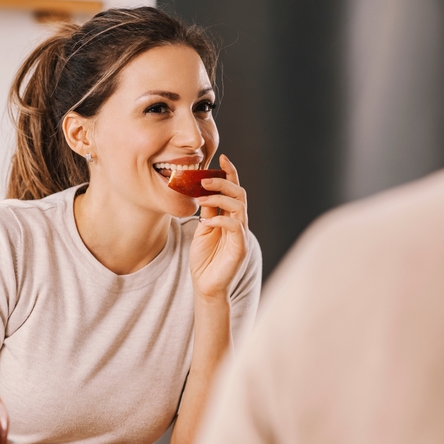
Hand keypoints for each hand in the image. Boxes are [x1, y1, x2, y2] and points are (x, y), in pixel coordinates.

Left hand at [189, 154, 248, 300]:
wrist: (206, 287)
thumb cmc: (205, 260)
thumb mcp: (203, 230)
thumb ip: (208, 212)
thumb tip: (204, 192)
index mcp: (231, 218)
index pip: (234, 191)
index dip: (230, 173)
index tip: (222, 157)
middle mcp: (239, 224)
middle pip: (239, 194)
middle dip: (223, 182)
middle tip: (204, 178)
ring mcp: (241, 236)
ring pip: (239, 207)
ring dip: (220, 197)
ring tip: (202, 197)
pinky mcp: (240, 248)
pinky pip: (235, 227)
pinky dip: (221, 219)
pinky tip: (207, 220)